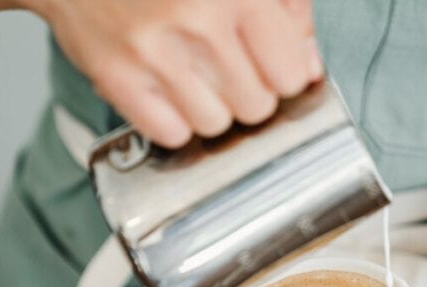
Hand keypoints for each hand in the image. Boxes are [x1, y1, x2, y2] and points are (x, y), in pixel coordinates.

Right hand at [26, 0, 322, 146]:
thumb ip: (287, 8)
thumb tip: (309, 66)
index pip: (291, 74)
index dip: (285, 75)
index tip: (271, 66)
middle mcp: (199, 20)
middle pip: (257, 106)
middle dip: (249, 92)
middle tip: (226, 67)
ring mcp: (155, 52)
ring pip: (217, 124)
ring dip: (211, 108)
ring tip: (194, 76)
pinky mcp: (117, 77)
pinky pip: (171, 134)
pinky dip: (174, 121)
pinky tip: (168, 92)